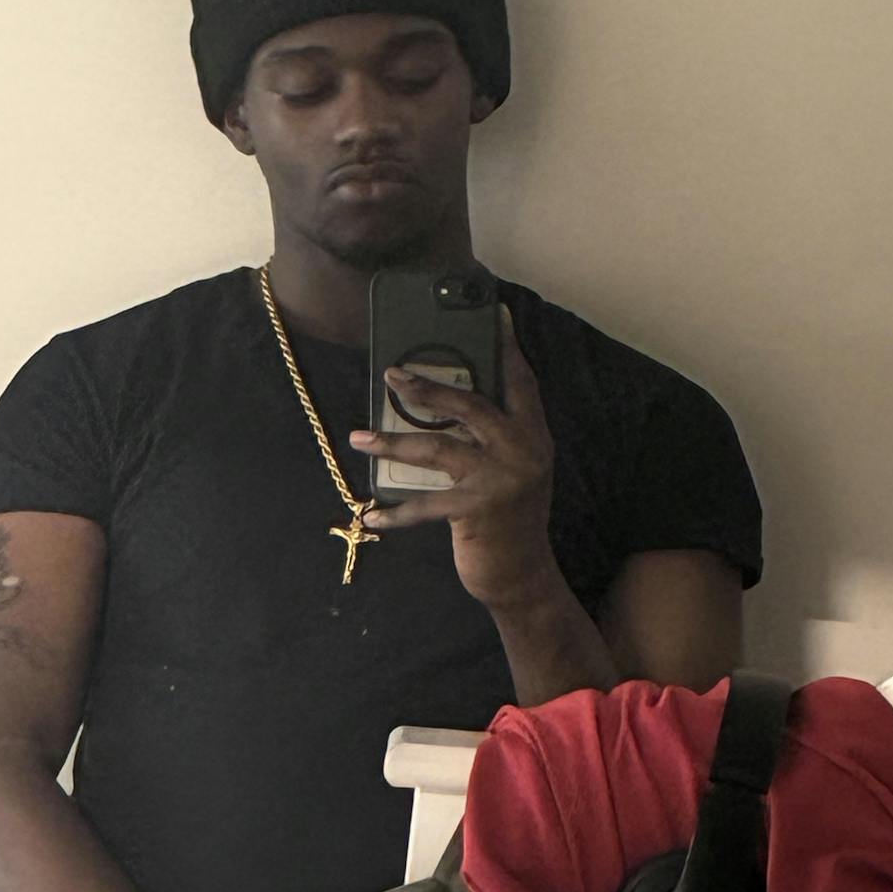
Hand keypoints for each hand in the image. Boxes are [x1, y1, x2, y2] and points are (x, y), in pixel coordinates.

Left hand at [348, 305, 555, 605]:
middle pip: (471, 405)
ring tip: (359, 437)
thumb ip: (493, 437)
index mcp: (534, 436)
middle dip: (428, 387)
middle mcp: (524, 451)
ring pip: (439, 448)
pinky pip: (426, 504)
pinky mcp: (478, 511)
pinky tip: (371, 515)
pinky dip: (396, 513)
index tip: (493, 315)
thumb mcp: (512, 471)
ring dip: (393, 443)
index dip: (506, 349)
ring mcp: (501, 481)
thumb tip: (446, 401)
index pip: (521, 382)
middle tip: (391, 375)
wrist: (523, 576)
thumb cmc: (507, 519)